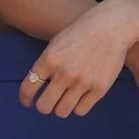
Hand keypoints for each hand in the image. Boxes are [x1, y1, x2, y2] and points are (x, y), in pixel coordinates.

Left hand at [21, 1, 138, 119]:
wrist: (112, 27)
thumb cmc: (83, 31)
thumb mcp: (57, 43)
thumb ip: (47, 64)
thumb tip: (39, 86)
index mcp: (49, 59)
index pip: (28, 88)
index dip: (25, 99)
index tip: (28, 102)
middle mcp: (64, 73)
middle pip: (44, 106)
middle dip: (44, 106)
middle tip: (49, 102)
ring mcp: (82, 82)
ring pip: (62, 111)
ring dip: (61, 108)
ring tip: (65, 100)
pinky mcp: (99, 89)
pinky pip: (81, 111)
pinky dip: (78, 107)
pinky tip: (80, 98)